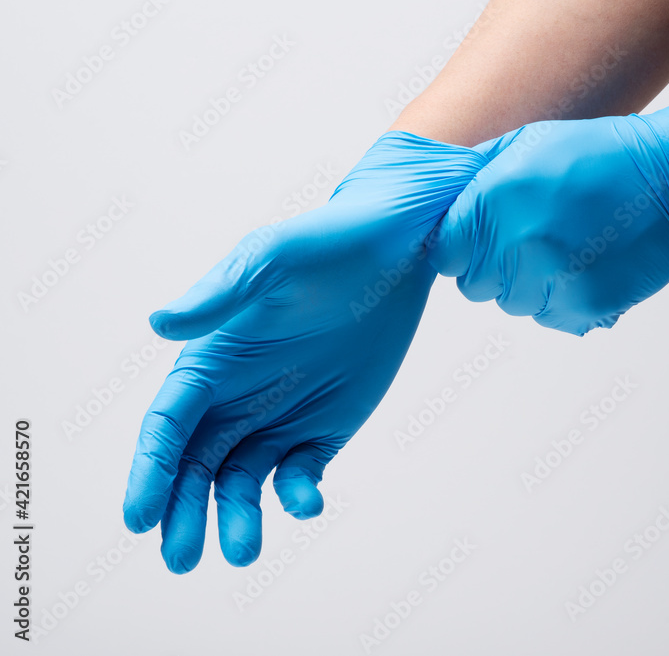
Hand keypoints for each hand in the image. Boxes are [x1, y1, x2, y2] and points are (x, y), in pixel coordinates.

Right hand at [123, 132, 485, 572]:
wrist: (395, 252)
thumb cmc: (325, 245)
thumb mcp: (271, 261)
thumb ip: (219, 297)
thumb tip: (157, 323)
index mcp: (211, 360)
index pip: (166, 426)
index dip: (148, 471)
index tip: (138, 518)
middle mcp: (236, 396)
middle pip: (195, 467)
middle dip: (182, 512)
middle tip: (181, 559)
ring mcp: (279, 416)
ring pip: (243, 482)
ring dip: (238, 518)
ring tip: (243, 553)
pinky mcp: (324, 429)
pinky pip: (301, 474)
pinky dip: (298, 495)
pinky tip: (308, 503)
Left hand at [427, 78, 668, 334]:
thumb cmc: (599, 155)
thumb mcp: (527, 144)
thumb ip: (477, 178)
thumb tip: (442, 205)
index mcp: (497, 198)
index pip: (445, 252)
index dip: (462, 246)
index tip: (480, 238)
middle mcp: (519, 243)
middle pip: (473, 284)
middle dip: (492, 265)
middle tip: (527, 239)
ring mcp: (553, 279)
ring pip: (511, 302)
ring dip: (527, 283)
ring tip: (562, 247)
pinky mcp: (585, 305)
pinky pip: (549, 315)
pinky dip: (561, 298)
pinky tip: (583, 265)